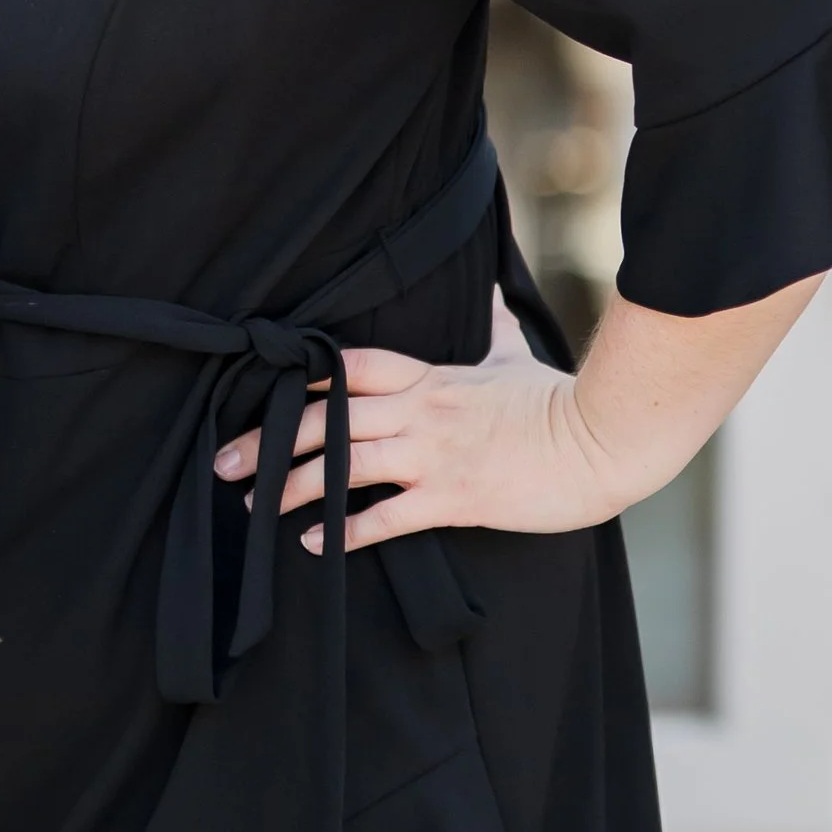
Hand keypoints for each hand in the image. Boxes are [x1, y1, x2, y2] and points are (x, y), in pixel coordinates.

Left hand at [211, 272, 820, 551]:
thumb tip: (490, 287)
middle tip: (227, 460)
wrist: (603, 439)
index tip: (259, 393)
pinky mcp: (455, 496)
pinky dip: (346, 531)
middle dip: (274, 439)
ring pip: (346, 464)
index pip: (350, 367)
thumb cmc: (559, 401)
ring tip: (256, 504)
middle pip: (330, 417)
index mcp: (432, 376)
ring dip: (295, 485)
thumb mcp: (517, 354)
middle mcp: (422, 410)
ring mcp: (435, 453)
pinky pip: (387, 515)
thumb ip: (493, 325)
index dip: (301, 380)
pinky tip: (315, 544)